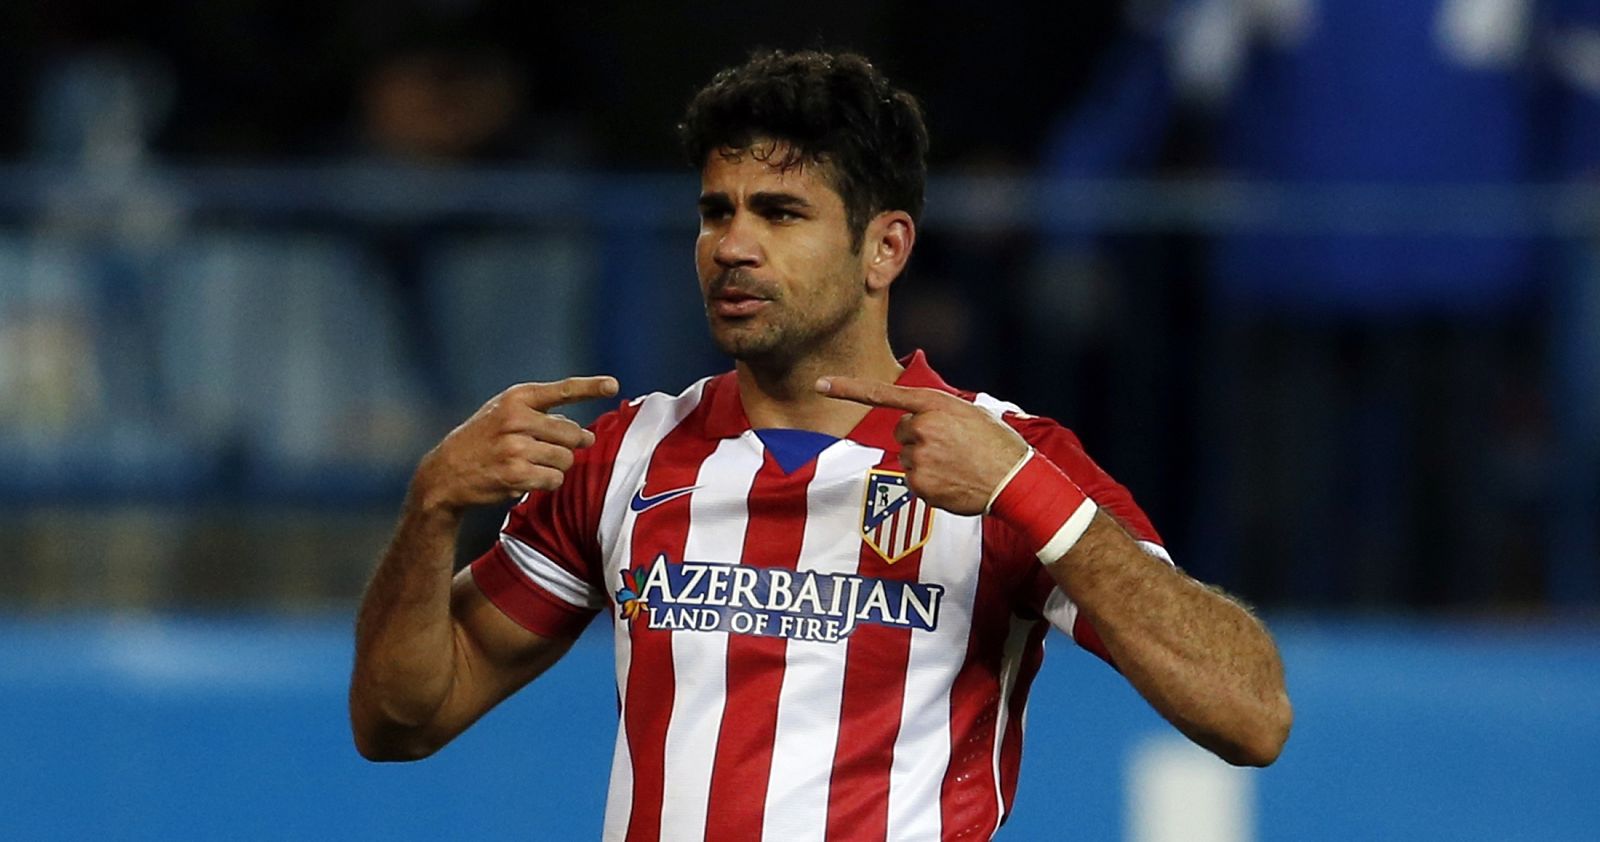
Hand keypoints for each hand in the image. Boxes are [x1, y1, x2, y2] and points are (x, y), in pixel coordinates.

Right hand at [411, 376, 619, 513]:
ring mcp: (515, 447)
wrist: (446, 472)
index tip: (613, 385)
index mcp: (516, 398)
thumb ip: (540, 414)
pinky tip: (526, 479)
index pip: (561, 390)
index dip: (590, 387)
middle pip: (572, 434)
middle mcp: (516, 419)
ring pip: (566, 460)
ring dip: (557, 467)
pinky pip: (554, 480)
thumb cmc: (483, 440)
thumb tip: (584, 434)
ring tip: (533, 465)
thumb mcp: (503, 412)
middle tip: (551, 450)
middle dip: (570, 446)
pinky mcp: (515, 473)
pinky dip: (547, 482)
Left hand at [816, 376, 1027, 515]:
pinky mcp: (919, 485)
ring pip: (908, 458)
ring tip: (957, 465)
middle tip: (951, 447)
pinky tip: (954, 482)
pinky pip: (914, 482)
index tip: (820, 384)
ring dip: (926, 462)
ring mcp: (919, 458)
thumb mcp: (969, 414)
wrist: (1015, 481)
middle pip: (901, 431)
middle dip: (919, 438)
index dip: (848, 388)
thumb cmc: (997, 445)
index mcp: (934, 404)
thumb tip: (914, 423)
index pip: (882, 393)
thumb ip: (938, 412)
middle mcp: (921, 428)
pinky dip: (930, 483)